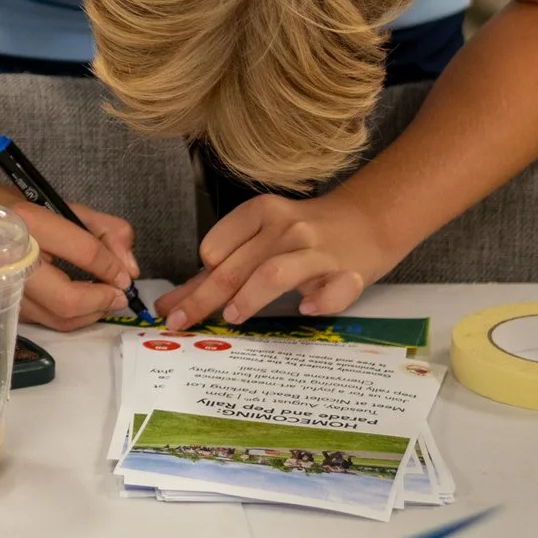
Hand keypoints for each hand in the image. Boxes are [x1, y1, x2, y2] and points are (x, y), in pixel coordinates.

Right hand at [10, 198, 139, 331]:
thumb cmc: (31, 215)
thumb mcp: (74, 210)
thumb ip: (110, 233)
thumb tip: (129, 271)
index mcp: (32, 224)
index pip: (85, 252)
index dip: (112, 268)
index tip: (125, 277)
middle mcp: (14, 259)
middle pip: (68, 300)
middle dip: (101, 301)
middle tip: (119, 295)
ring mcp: (7, 289)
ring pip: (59, 318)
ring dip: (91, 313)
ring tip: (103, 299)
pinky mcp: (6, 307)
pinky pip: (48, 322)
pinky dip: (73, 317)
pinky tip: (82, 303)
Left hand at [154, 190, 399, 328]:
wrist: (366, 220)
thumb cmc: (302, 234)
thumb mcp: (260, 239)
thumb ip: (218, 269)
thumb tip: (170, 303)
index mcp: (259, 214)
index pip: (215, 247)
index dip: (199, 276)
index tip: (190, 299)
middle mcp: (286, 228)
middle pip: (235, 266)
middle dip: (204, 298)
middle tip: (182, 323)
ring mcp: (318, 250)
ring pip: (274, 272)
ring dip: (249, 296)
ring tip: (233, 317)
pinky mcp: (350, 271)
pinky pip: (336, 288)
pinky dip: (321, 300)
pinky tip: (306, 310)